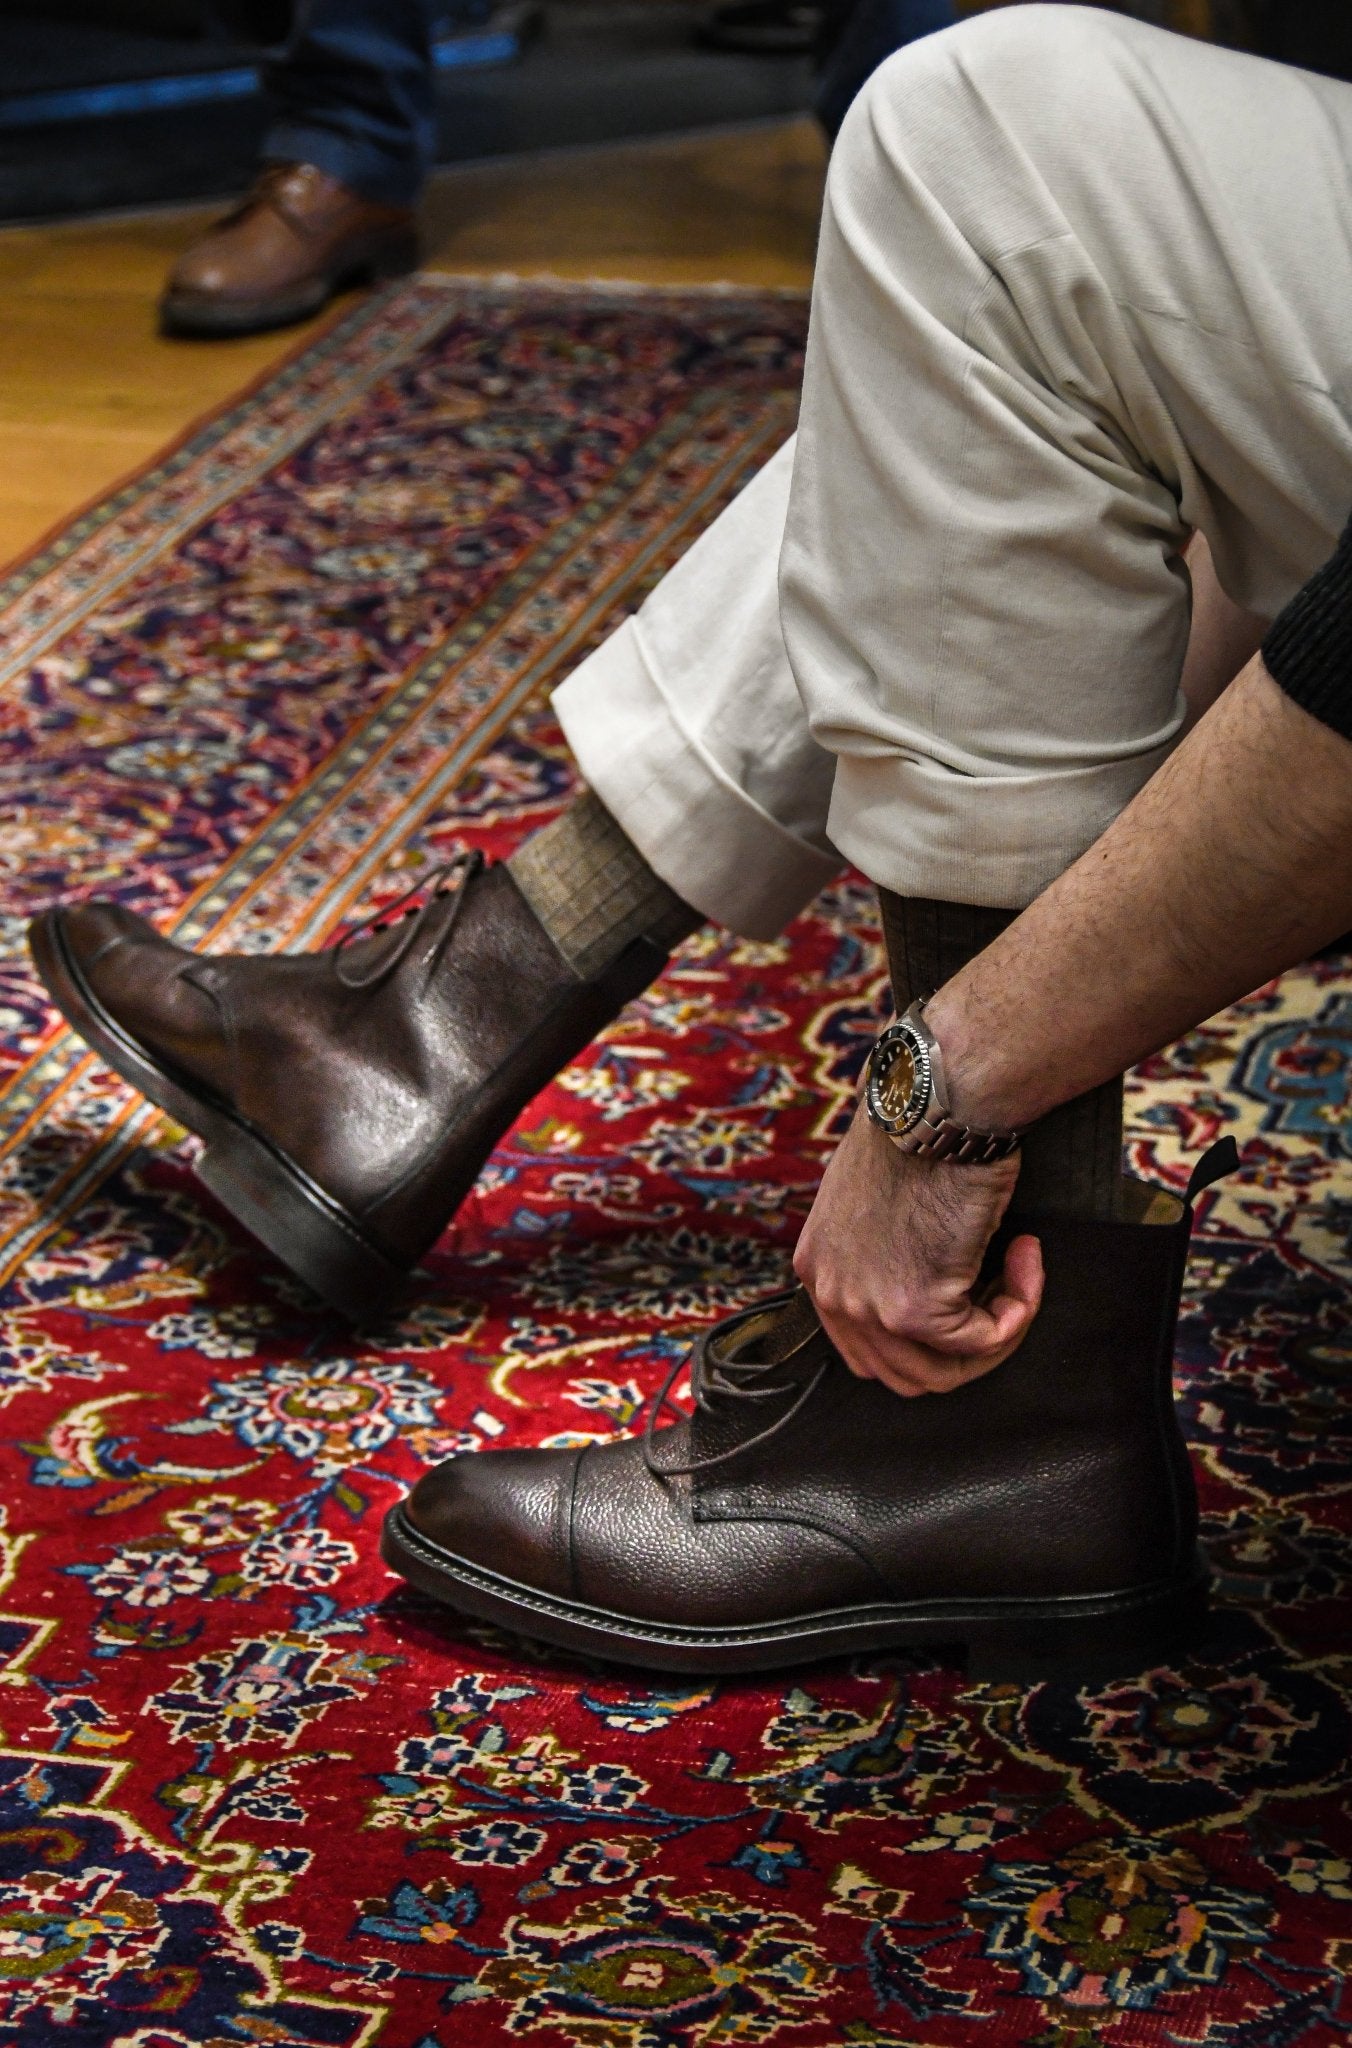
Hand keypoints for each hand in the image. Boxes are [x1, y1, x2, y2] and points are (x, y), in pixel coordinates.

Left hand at [792, 1100, 1043, 1396]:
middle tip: (1001, 1293)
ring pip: (942, 1373)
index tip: (971, 1289)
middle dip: (963, 1348)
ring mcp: (870, 1307)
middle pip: (904, 1372)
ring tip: (1017, 1272)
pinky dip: (1019, 1308)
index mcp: (817, 1269)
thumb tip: (924, 1278)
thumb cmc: (921, 1131)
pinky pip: (985, 1341)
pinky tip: (1025, 1255)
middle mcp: (832, 1295)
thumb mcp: (876, 1197)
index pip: (867, 1350)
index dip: (929, 1336)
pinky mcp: (915, 1309)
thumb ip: (882, 1249)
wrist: (940, 1100)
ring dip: (996, 1330)